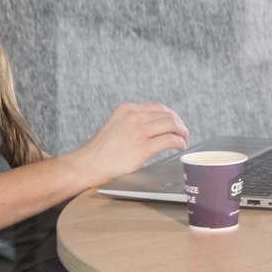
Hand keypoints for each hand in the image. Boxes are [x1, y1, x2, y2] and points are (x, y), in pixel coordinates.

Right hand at [70, 102, 188, 185]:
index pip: (158, 107)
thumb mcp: (116, 125)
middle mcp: (133, 116)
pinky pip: (170, 140)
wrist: (87, 165)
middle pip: (168, 115)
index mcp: (126, 109)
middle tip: (183, 134)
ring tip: (184, 140)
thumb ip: (132, 122)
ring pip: (172, 124)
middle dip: (179, 124)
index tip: (176, 125)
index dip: (171, 116)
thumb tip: (155, 126)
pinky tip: (181, 147)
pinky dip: (179, 142)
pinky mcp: (142, 147)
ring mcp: (138, 131)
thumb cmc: (101, 151)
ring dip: (182, 132)